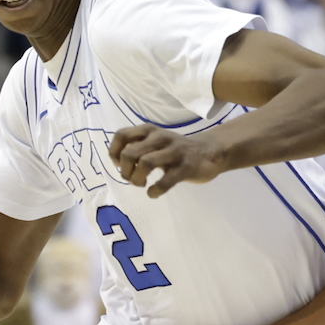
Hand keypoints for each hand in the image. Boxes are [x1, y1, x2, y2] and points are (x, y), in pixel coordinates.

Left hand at [108, 126, 222, 197]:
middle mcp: (159, 138)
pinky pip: (165, 181)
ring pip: (145, 164)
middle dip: (125, 171)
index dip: (114, 152)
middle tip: (132, 179)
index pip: (121, 135)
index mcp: (149, 131)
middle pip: (129, 153)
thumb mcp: (155, 142)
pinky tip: (153, 193)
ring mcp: (174, 152)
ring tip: (142, 184)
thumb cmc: (175, 150)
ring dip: (137, 179)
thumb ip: (137, 147)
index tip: (119, 165)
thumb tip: (118, 162)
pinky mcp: (186, 167)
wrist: (210, 151)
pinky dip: (155, 190)